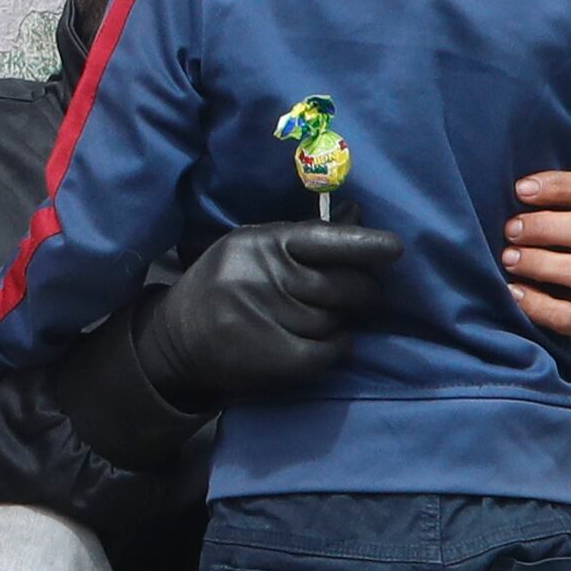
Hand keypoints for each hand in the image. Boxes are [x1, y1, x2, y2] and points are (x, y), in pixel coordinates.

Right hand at [128, 222, 401, 404]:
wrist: (175, 340)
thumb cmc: (226, 287)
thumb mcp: (255, 251)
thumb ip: (305, 239)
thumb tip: (357, 214)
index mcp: (261, 242)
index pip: (321, 239)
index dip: (362, 244)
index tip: (395, 249)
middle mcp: (262, 276)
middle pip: (340, 284)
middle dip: (362, 292)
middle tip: (363, 296)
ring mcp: (263, 317)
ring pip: (334, 320)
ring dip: (337, 322)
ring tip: (316, 321)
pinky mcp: (269, 355)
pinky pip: (327, 351)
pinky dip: (335, 349)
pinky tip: (322, 345)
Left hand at [502, 169, 570, 388]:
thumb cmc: (565, 267)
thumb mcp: (564, 237)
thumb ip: (547, 212)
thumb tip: (504, 187)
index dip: (556, 186)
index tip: (520, 189)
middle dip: (544, 226)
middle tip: (510, 229)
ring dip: (540, 263)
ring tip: (508, 259)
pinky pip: (569, 315)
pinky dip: (537, 303)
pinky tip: (512, 293)